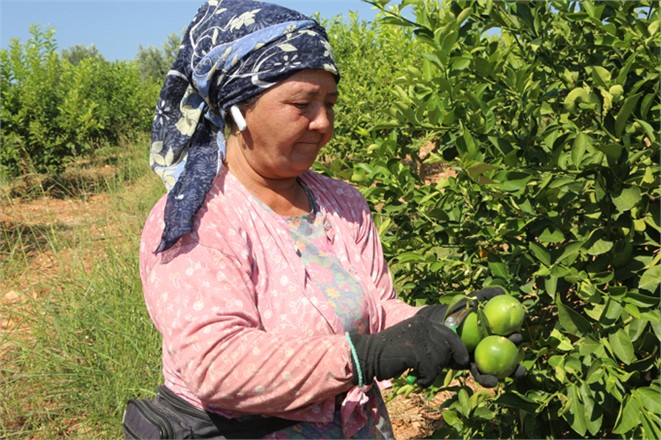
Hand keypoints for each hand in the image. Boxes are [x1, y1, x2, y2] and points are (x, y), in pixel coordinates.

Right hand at [348, 315, 469, 387]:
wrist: (368, 354)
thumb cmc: (392, 353)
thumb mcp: (414, 342)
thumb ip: (432, 344)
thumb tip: (459, 359)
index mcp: (423, 321)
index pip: (450, 334)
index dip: (459, 350)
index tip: (461, 363)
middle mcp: (423, 325)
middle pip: (447, 348)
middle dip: (443, 364)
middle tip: (430, 372)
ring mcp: (418, 336)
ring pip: (440, 360)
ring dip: (432, 373)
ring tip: (419, 375)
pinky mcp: (413, 350)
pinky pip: (431, 370)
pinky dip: (426, 380)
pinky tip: (416, 379)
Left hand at [416, 287, 526, 387]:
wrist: (437, 325)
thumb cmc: (456, 311)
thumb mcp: (471, 301)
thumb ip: (487, 295)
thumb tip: (503, 293)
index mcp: (494, 331)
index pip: (509, 336)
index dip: (516, 338)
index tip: (517, 337)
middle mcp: (490, 344)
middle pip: (508, 353)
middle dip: (518, 358)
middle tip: (517, 358)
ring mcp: (481, 357)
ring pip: (499, 367)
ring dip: (511, 371)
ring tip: (517, 373)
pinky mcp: (471, 367)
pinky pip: (481, 375)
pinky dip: (488, 379)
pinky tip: (494, 381)